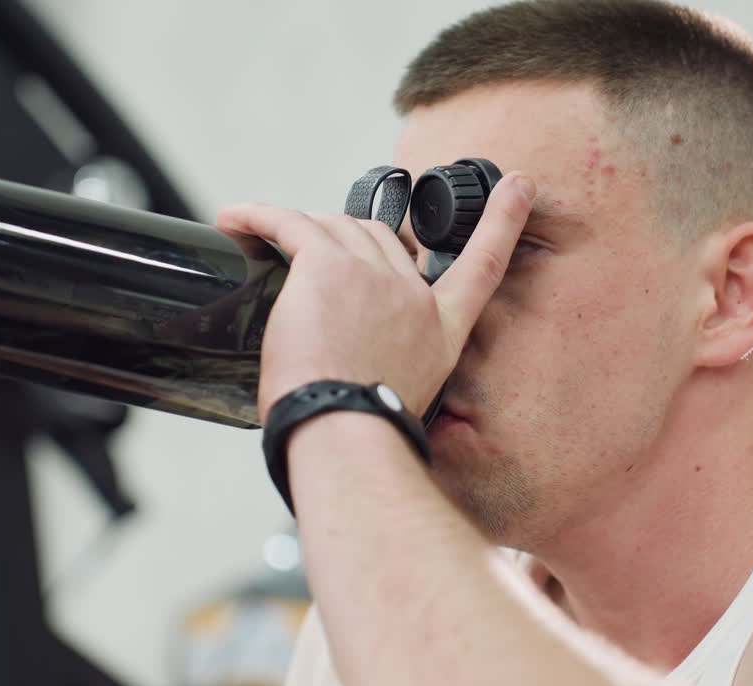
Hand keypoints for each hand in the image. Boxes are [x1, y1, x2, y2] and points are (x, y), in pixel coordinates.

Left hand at [215, 173, 535, 420]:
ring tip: (254, 236)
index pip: (482, 264)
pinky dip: (258, 216)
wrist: (348, 432)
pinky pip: (289, 223)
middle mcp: (412, 293)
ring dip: (294, 227)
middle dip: (346, 241)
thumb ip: (390, 369)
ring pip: (332, 227)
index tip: (518, 186)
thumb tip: (356, 374)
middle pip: (380, 238)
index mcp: (440, 327)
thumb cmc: (362, 430)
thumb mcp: (403, 399)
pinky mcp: (326, 267)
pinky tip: (234, 219)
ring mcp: (372, 274)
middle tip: (306, 262)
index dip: (502, 221)